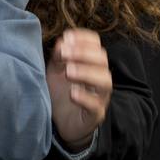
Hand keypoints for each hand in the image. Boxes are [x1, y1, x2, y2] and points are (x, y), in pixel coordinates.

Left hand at [46, 28, 112, 150]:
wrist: (61, 122)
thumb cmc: (61, 91)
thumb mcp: (55, 70)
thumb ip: (59, 56)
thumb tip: (62, 41)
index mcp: (91, 62)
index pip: (96, 44)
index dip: (84, 38)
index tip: (67, 37)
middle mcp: (99, 77)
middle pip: (102, 59)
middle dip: (83, 53)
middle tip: (65, 54)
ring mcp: (100, 97)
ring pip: (104, 81)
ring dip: (86, 73)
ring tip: (68, 72)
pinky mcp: (95, 115)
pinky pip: (96, 106)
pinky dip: (85, 98)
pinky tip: (72, 93)